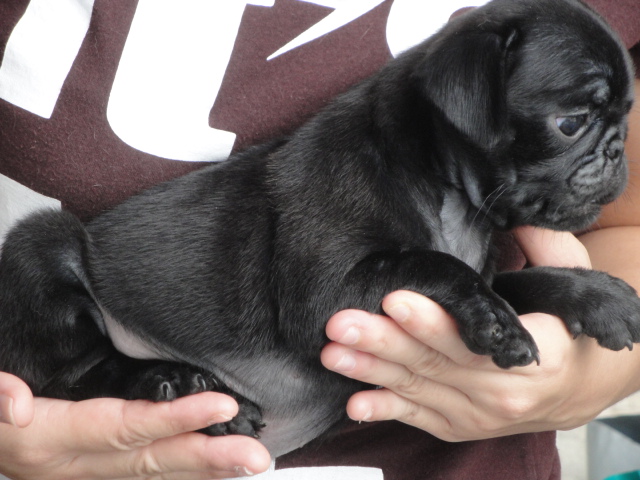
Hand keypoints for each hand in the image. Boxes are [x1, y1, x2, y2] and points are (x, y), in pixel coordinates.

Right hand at [0, 373, 269, 479]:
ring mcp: (83, 476)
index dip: (175, 419)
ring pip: (153, 474)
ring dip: (203, 471)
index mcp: (49, 441)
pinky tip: (214, 470)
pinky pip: (143, 476)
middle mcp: (72, 467)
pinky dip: (182, 473)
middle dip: (207, 459)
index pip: (126, 427)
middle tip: (258, 457)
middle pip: (151, 461)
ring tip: (249, 465)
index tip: (222, 407)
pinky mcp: (91, 473)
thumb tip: (19, 403)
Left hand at [321, 227, 636, 440]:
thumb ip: (547, 247)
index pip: (475, 338)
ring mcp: (479, 415)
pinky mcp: (458, 426)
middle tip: (343, 322)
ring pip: (418, 389)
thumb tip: (518, 215)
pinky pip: (418, 417)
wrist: (575, 385)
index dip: (433, 322)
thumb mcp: (571, 280)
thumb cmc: (567, 328)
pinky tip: (355, 403)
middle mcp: (506, 393)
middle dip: (384, 342)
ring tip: (333, 353)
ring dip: (372, 371)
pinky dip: (386, 410)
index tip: (394, 299)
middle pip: (435, 364)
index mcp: (537, 356)